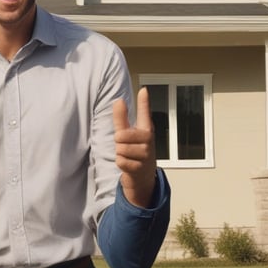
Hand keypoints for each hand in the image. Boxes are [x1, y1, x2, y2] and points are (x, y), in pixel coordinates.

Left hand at [113, 87, 156, 207]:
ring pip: (120, 149)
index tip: (143, 90)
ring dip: (120, 154)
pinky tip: (129, 165)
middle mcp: (148, 141)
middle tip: (126, 147)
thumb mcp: (127, 134)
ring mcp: (146, 154)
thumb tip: (119, 100)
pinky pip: (120, 161)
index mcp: (146, 130)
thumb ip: (122, 118)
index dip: (143, 102)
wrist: (143, 177)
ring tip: (128, 156)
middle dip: (119, 143)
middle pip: (121, 136)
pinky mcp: (141, 167)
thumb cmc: (134, 151)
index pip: (145, 114)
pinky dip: (121, 164)